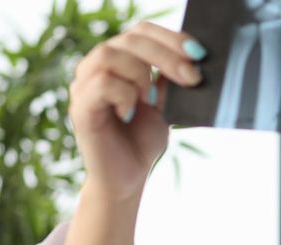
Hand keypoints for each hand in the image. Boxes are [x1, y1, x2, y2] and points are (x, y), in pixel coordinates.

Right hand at [68, 21, 204, 198]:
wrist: (127, 178)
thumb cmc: (142, 139)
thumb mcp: (165, 102)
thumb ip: (169, 77)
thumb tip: (192, 55)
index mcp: (119, 60)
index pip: (142, 31)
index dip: (171, 37)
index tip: (200, 54)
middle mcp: (97, 67)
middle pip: (130, 39)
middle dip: (167, 55)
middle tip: (192, 77)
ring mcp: (84, 85)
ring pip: (110, 54)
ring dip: (140, 73)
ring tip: (151, 98)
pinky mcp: (80, 107)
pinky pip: (101, 83)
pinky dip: (124, 94)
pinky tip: (131, 113)